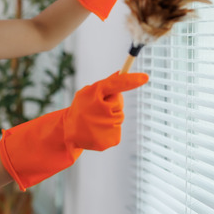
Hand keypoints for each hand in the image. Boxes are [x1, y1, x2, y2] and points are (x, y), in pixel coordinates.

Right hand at [0, 71, 148, 189]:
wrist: (68, 133)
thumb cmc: (80, 108)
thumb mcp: (89, 93)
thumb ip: (106, 84)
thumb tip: (121, 73)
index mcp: (94, 94)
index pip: (116, 84)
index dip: (131, 80)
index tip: (145, 77)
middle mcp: (100, 110)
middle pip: (118, 104)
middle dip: (111, 105)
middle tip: (97, 110)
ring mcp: (105, 126)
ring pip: (118, 118)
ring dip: (110, 118)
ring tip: (95, 122)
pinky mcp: (109, 140)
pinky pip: (117, 132)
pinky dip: (110, 131)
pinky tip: (98, 132)